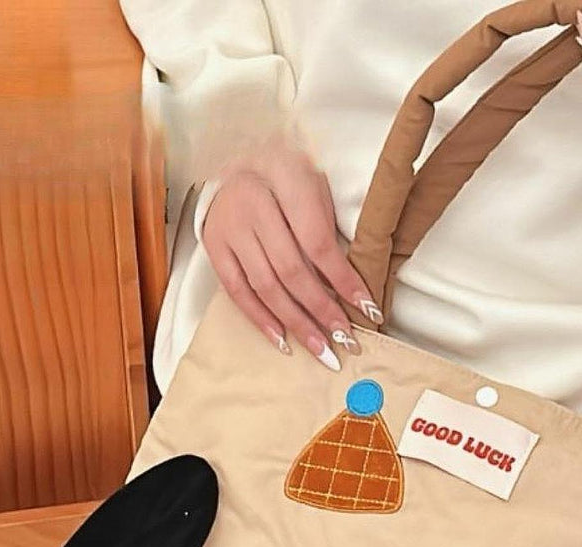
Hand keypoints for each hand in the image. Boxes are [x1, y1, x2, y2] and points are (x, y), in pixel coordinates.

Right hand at [202, 137, 382, 369]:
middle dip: (322, 310)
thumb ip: (329, 230)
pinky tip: (283, 341)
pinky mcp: (214, 245)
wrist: (237, 161)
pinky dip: (261, 319)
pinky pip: (237, 291)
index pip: (318, 243)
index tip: (367, 309)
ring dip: (297, 323)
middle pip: (292, 270)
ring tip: (322, 350)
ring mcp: (229, 226)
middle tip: (346, 340)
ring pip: (266, 286)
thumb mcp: (316, 186)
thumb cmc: (287, 178)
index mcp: (285, 180)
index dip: (343, 280)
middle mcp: (253, 203)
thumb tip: (349, 291)